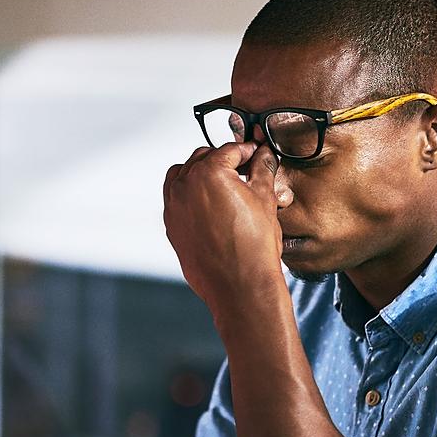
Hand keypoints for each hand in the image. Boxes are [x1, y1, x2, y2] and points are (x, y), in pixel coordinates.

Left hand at [162, 142, 286, 311]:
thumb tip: (264, 156)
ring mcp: (174, 207)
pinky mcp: (171, 226)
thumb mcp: (265, 200)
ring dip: (202, 173)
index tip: (255, 155)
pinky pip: (177, 199)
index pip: (229, 150)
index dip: (247, 151)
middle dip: (224, 160)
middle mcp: (185, 186)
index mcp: (209, 172)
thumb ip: (263, 170)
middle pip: (203, 158)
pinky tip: (210, 205)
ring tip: (224, 185)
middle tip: (244, 169)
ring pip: (184, 175)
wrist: (239, 286)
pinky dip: (190, 195)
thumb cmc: (253, 248)